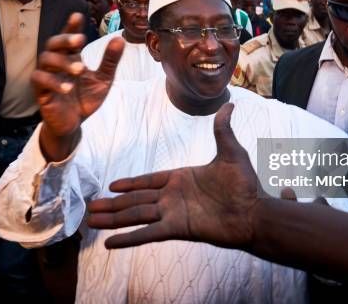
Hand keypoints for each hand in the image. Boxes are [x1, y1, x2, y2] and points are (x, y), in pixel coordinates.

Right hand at [32, 13, 123, 160]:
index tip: (78, 15)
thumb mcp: (103, 79)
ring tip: (80, 68)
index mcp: (70, 57)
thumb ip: (110, 60)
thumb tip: (120, 39)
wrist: (74, 123)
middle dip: (65, 39)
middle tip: (80, 39)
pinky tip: (67, 87)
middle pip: (53, 43)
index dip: (71, 26)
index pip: (68, 37)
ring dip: (62, 61)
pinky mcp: (41, 92)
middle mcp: (57, 63)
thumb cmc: (85, 99)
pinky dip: (53, 82)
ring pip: (45, 59)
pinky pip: (39, 80)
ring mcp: (47, 76)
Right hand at [87, 103, 265, 248]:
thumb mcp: (232, 152)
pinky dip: (128, 238)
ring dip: (113, 219)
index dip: (130, 183)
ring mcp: (173, 214)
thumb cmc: (246, 185)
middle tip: (91, 207)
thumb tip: (230, 104)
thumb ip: (223, 129)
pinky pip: (147, 234)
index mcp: (181, 178)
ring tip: (92, 222)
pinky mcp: (177, 229)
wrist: (255, 212)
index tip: (111, 185)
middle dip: (113, 204)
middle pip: (135, 200)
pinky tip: (110, 243)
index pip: (148, 180)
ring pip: (135, 215)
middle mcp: (173, 197)